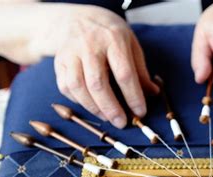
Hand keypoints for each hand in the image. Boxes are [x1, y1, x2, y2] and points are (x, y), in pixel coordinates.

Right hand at [46, 5, 157, 127]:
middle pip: (98, 83)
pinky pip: (65, 87)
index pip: (124, 73)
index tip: (140, 112)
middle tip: (121, 123)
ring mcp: (70, 53)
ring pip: (78, 87)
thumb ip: (141, 70)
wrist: (78, 18)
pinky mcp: (59, 62)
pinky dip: (78, 101)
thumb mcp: (131, 44)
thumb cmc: (110, 35)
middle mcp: (89, 45)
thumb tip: (153, 93)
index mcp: (113, 39)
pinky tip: (91, 106)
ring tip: (107, 118)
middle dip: (111, 108)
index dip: (133, 96)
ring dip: (93, 108)